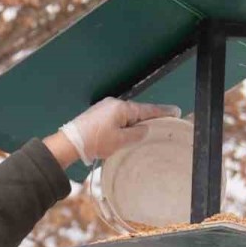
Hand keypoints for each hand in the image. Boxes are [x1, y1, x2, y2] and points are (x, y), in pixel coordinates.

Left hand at [53, 98, 181, 166]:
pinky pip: (117, 117)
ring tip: (145, 131)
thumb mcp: (120, 141)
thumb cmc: (95, 142)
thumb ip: (136, 134)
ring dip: (135, 123)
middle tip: (162, 123)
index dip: (162, 112)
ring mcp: (105, 108)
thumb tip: (145, 129)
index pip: (147, 109)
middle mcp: (114, 104)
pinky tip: (127, 132)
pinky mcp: (98, 115)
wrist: (70, 143)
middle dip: (149, 118)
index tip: (175, 111)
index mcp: (121, 108)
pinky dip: (125, 124)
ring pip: (126, 115)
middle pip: (137, 111)